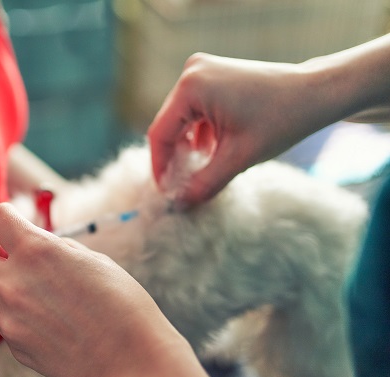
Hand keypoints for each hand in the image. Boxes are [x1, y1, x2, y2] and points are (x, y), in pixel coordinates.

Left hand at [0, 203, 181, 376]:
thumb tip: (28, 243)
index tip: (15, 227)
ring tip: (22, 293)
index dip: (7, 219)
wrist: (131, 363)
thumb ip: (52, 248)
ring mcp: (8, 319)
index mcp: (36, 251)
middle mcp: (13, 283)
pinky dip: (10, 318)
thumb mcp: (92, 260)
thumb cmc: (123, 306)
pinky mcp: (13, 347)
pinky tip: (41, 322)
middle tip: (11, 261)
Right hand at [147, 53, 326, 206]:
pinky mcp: (212, 75)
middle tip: (180, 187)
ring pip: (180, 119)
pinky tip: (212, 152)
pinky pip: (194, 110)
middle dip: (175, 157)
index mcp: (191, 87)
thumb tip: (179, 206)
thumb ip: (203, 184)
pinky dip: (199, 133)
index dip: (160, 166)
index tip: (166, 193)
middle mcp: (191, 72)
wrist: (316, 93)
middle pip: (168, 125)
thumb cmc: (281, 120)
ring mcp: (201, 71)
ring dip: (187, 146)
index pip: (160, 133)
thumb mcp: (238, 158)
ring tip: (198, 171)